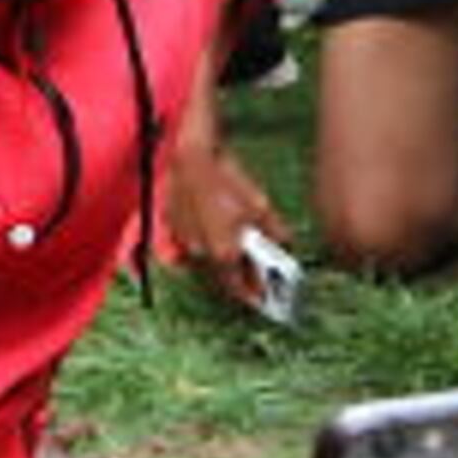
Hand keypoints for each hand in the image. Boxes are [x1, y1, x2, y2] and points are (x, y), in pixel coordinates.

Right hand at [162, 131, 290, 313]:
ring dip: (219, 264)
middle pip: (222, 280)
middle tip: (253, 280)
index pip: (241, 289)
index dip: (256, 295)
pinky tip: (211, 232)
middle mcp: (201, 255)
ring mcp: (184, 243)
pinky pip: (189, 247)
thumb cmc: (226, 180)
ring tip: (234, 255)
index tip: (266, 299)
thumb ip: (275, 231)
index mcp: (225, 254)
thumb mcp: (260, 205)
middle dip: (238, 281)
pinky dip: (202, 246)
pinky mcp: (172, 229)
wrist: (193, 158)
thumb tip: (286, 244)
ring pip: (205, 264)